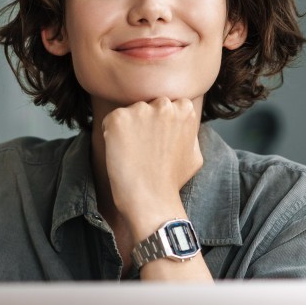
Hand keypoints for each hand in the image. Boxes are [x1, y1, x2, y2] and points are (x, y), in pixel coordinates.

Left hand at [101, 98, 202, 228]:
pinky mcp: (118, 119)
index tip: (157, 141)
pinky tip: (120, 153)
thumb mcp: (195, 153)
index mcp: (184, 109)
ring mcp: (140, 110)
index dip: (160, 123)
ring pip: (129, 113)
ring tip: (133, 153)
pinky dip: (111, 135)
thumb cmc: (172, 181)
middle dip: (144, 121)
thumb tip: (184, 123)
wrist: (151, 199)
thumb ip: (189, 132)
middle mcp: (164, 105)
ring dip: (128, 128)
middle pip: (147, 105)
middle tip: (143, 147)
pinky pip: (111, 121)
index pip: (167, 104)